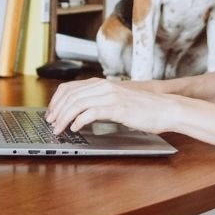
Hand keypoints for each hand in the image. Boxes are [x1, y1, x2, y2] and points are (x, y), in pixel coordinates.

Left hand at [45, 78, 175, 134]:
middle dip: (56, 111)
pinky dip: (79, 121)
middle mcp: (103, 87)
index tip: (50, 113)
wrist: (164, 108)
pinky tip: (75, 128)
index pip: (68, 88)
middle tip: (51, 124)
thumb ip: (100, 102)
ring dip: (64, 118)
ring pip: (77, 103)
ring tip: (59, 129)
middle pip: (69, 96)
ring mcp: (109, 96)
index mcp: (101, 84)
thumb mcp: (116, 101)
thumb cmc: (142, 108)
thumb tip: (81, 113)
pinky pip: (91, 112)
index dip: (55, 101)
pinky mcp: (116, 108)